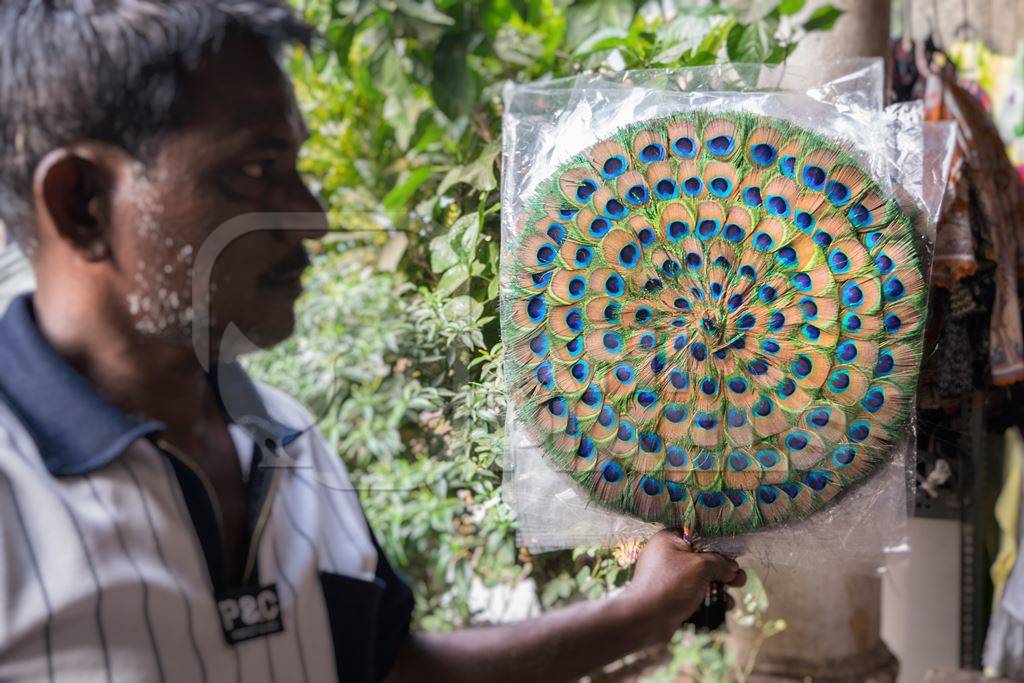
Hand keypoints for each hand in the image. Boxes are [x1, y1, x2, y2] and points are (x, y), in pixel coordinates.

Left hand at [617, 530, 745, 643]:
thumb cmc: (670, 586)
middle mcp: (667, 556)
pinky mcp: (672, 597)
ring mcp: (669, 578)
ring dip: (720, 589)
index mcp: (669, 539)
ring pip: (701, 579)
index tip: (735, 556)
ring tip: (731, 600)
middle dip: (724, 571)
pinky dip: (709, 600)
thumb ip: (719, 563)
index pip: (699, 535)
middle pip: (703, 559)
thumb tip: (732, 568)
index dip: (719, 545)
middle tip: (739, 580)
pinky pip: (695, 594)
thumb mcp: (700, 567)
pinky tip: (723, 608)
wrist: (644, 620)